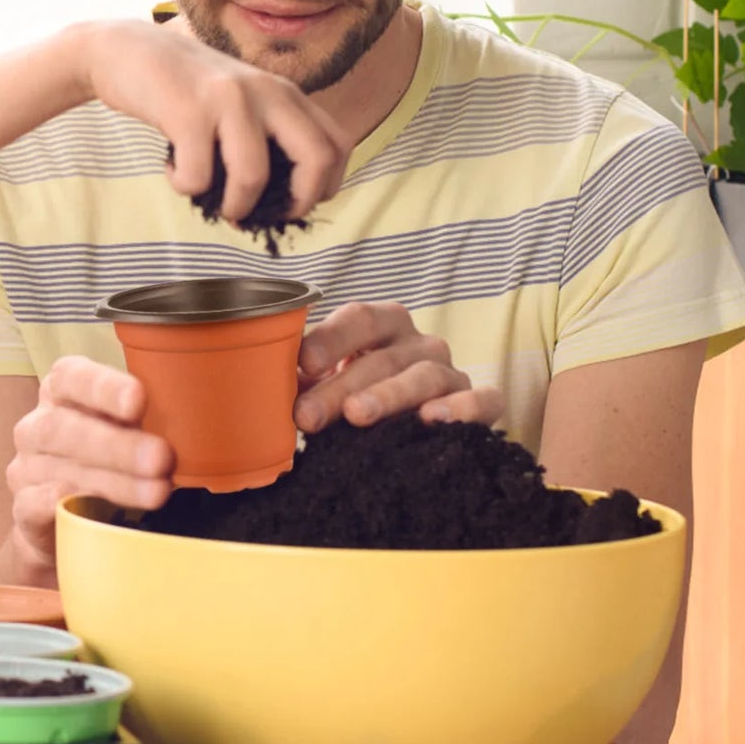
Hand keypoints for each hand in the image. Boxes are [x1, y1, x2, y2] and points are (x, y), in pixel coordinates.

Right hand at [5, 356, 174, 578]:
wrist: (63, 517)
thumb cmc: (107, 459)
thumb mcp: (127, 429)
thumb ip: (150, 419)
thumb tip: (204, 421)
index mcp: (62, 390)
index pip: (74, 377)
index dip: (105, 388)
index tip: (139, 400)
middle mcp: (39, 424)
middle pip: (67, 427)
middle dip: (118, 445)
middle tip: (161, 458)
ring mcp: (27, 467)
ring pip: (59, 468)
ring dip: (112, 481)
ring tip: (156, 492)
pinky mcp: (22, 509)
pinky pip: (32, 504)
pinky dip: (57, 503)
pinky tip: (86, 506)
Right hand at [78, 22, 350, 222]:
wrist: (128, 50)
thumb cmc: (186, 89)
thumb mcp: (240, 102)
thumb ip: (266, 136)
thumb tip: (281, 203)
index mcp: (285, 93)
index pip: (338, 145)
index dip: (325, 187)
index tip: (292, 205)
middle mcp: (267, 92)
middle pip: (317, 158)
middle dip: (297, 203)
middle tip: (265, 216)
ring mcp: (229, 100)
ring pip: (253, 176)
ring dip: (234, 206)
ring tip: (215, 204)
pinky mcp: (189, 111)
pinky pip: (198, 176)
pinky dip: (184, 187)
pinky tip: (173, 170)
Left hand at [293, 302, 502, 432]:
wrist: (421, 424)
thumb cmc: (362, 394)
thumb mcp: (332, 380)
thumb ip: (307, 378)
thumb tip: (263, 382)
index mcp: (384, 324)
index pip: (358, 318)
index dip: (330, 339)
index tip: (301, 364)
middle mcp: (420, 342)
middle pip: (380, 358)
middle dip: (339, 388)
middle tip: (306, 416)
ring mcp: (450, 371)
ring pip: (422, 377)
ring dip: (387, 396)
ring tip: (357, 416)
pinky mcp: (479, 403)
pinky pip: (480, 400)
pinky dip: (461, 408)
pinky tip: (432, 420)